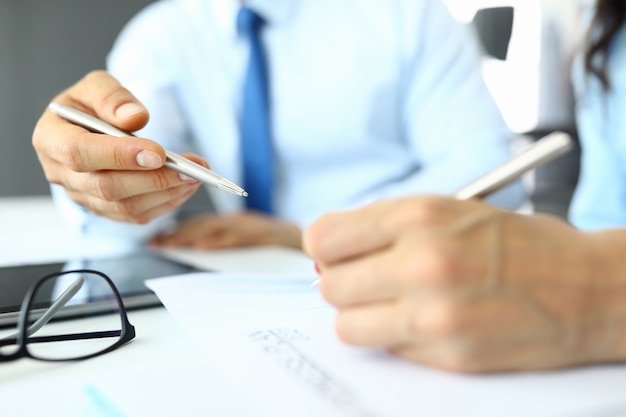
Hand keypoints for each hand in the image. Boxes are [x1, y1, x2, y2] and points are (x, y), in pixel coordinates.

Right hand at [32, 70, 204, 223]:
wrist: (88, 128)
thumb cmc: (91, 106)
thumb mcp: (97, 86)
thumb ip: (112, 97)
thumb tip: (134, 118)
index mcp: (50, 138)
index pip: (80, 153)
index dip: (119, 155)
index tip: (158, 152)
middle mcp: (61, 173)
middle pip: (106, 187)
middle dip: (153, 179)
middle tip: (189, 170)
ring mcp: (82, 196)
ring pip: (124, 206)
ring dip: (165, 193)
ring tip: (195, 176)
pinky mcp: (103, 209)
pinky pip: (135, 215)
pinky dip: (164, 203)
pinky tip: (185, 187)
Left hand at [150, 211, 302, 248]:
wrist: (306, 242)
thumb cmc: (276, 247)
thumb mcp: (248, 242)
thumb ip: (226, 243)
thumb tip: (195, 253)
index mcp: (234, 223)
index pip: (199, 225)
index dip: (176, 231)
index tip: (155, 241)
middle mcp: (238, 221)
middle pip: (202, 225)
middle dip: (177, 234)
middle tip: (156, 244)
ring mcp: (250, 226)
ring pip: (215, 229)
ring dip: (190, 236)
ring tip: (170, 245)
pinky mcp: (262, 234)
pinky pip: (237, 238)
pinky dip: (218, 242)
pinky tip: (202, 249)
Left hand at [303, 195, 625, 372]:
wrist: (586, 287)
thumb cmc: (515, 244)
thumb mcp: (447, 210)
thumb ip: (382, 228)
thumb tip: (325, 252)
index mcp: (418, 216)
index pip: (324, 238)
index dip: (325, 247)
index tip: (335, 253)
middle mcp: (421, 263)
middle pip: (329, 285)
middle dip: (342, 283)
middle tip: (367, 280)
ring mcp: (434, 314)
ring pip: (347, 325)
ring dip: (361, 315)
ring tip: (391, 304)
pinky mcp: (448, 355)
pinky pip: (388, 349)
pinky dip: (395, 337)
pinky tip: (425, 322)